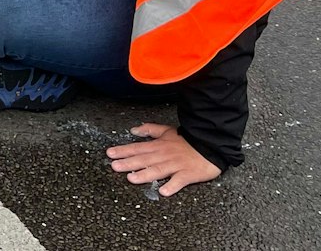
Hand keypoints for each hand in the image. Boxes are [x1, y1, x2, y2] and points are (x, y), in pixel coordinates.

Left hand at [106, 125, 221, 196]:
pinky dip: (172, 186)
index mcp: (159, 145)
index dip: (123, 151)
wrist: (211, 144)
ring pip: (158, 170)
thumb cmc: (188, 140)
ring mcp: (176, 165)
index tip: (110, 154)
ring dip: (145, 174)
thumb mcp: (167, 131)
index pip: (138, 148)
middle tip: (114, 166)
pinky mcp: (188, 174)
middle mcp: (165, 155)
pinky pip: (179, 181)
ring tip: (132, 179)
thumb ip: (150, 130)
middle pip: (144, 159)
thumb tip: (133, 130)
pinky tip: (163, 191)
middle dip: (128, 163)